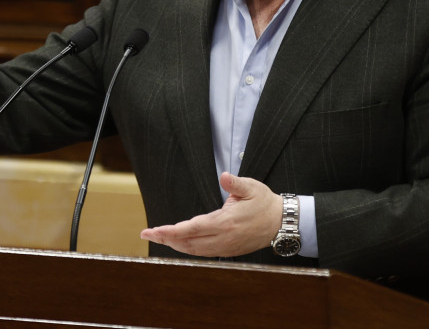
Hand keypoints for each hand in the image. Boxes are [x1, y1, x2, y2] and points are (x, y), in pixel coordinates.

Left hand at [140, 172, 281, 256]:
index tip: (156, 229)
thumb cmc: (265, 202)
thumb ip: (236, 183)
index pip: (193, 228)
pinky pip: (204, 253)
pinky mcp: (228, 250)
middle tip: (147, 233)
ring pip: (195, 250)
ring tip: (159, 237)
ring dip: (175, 245)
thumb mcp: (252, 187)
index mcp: (226, 222)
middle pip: (189, 242)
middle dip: (167, 239)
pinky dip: (188, 249)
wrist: (281, 223)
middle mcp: (223, 238)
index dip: (172, 231)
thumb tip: (224, 175)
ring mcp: (226, 246)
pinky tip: (179, 244)